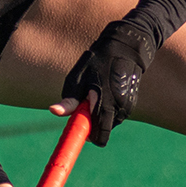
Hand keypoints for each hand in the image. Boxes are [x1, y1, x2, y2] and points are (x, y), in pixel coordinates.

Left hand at [58, 20, 156, 145]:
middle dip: (92, 127)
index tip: (79, 133)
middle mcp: (120, 108)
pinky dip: (108, 111)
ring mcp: (128, 107)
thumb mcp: (78, 77)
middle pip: (102, 132)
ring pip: (109, 124)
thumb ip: (69, 99)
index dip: (87, 138)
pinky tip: (106, 93)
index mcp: (105, 103)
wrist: (126, 48)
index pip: (99, 136)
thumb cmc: (97, 61)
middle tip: (83, 109)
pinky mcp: (131, 104)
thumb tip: (54, 111)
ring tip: (96, 94)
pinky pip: (116, 116)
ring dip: (100, 117)